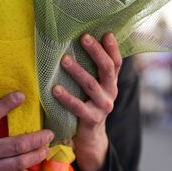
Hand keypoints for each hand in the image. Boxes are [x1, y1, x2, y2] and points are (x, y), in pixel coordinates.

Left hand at [53, 33, 121, 170]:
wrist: (90, 137)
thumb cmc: (86, 104)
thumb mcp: (93, 87)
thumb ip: (91, 69)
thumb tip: (79, 41)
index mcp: (112, 83)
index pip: (116, 62)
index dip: (113, 48)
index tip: (105, 33)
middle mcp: (111, 92)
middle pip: (107, 69)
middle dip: (96, 51)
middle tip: (83, 37)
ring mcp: (103, 106)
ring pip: (91, 85)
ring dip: (78, 71)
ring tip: (64, 60)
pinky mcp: (92, 119)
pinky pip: (78, 107)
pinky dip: (66, 98)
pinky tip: (55, 89)